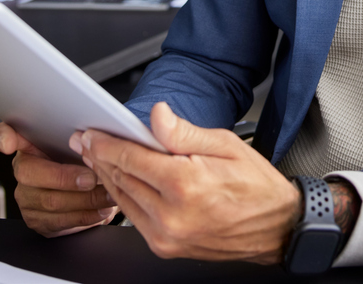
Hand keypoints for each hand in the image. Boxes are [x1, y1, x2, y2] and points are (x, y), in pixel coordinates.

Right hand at [0, 122, 119, 236]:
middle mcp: (23, 169)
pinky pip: (59, 221)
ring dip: (84, 200)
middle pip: (29, 173)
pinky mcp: (37, 220)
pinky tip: (102, 210)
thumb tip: (96, 137)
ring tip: (107, 195)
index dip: (3, 138)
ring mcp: (27, 197)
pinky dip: (86, 216)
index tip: (9, 143)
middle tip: (91, 178)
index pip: (4, 135)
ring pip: (49, 201)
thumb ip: (80, 138)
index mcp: (29, 143)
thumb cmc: (85, 160)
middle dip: (65, 177)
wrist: (90, 190)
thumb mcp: (83, 144)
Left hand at [72, 102, 300, 262]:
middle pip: (121, 179)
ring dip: (107, 176)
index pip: (131, 158)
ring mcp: (167, 235)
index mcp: (186, 184)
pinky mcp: (166, 247)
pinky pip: (134, 218)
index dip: (106, 143)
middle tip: (86, 141)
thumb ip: (184, 132)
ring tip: (98, 157)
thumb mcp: (226, 144)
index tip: (92, 133)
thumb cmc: (257, 186)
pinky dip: (123, 196)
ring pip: (123, 200)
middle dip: (100, 157)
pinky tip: (120, 180)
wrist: (276, 228)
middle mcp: (172, 215)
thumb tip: (156, 116)